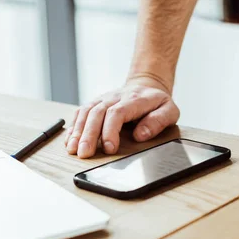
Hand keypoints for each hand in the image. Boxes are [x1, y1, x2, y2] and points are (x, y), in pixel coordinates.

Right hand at [65, 76, 179, 157]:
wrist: (147, 85)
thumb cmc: (158, 103)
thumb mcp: (170, 110)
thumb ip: (158, 121)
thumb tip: (141, 135)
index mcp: (135, 99)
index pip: (117, 112)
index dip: (110, 130)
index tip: (109, 148)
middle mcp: (116, 97)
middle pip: (97, 112)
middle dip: (88, 134)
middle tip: (84, 154)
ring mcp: (104, 98)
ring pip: (86, 111)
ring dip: (77, 131)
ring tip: (72, 149)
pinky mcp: (96, 103)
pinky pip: (81, 112)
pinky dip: (73, 126)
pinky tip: (69, 140)